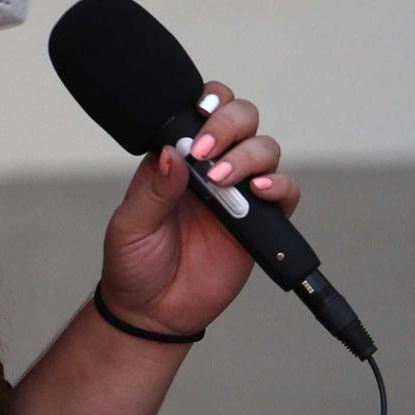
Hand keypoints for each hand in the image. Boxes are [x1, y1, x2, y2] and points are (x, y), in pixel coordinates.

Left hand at [97, 83, 299, 336]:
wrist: (153, 314)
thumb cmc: (135, 265)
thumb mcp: (131, 224)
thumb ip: (154, 189)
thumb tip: (172, 153)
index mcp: (179, 158)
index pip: (203, 109)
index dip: (210, 101)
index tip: (199, 113)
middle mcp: (212, 167)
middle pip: (243, 119)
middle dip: (230, 123)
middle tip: (205, 150)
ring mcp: (239, 193)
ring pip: (265, 149)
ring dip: (248, 156)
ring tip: (223, 180)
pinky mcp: (260, 223)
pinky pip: (284, 193)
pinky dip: (279, 186)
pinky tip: (259, 193)